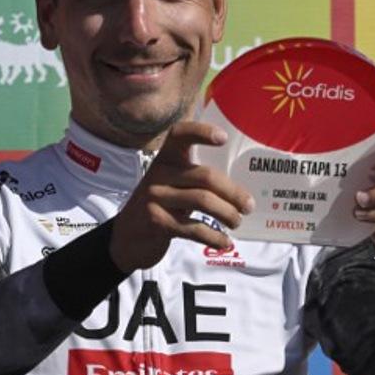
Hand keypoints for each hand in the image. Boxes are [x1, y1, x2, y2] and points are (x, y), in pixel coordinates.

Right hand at [109, 121, 254, 272]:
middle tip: (248, 206)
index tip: (223, 138)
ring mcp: (156, 199)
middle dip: (233, 193)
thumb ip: (193, 178)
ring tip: (237, 222)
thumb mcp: (169, 185)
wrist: (125, 239)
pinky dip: (214, 237)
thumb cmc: (159, 206)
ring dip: (228, 214)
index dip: (201, 132)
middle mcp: (158, 175)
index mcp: (165, 159)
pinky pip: (194, 228)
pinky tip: (225, 242)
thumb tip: (241, 189)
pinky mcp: (157, 223)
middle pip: (205, 177)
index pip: (180, 135)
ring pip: (203, 201)